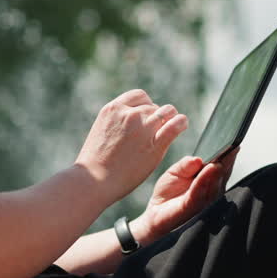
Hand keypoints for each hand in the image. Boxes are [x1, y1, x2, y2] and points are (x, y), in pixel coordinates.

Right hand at [73, 89, 188, 200]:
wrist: (94, 181)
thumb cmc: (96, 162)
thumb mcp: (102, 130)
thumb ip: (118, 120)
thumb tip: (134, 118)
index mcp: (113, 108)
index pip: (139, 96)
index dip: (146, 106)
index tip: (147, 117)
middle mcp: (128, 114)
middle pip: (153, 106)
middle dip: (156, 117)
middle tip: (155, 131)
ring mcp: (142, 128)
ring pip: (166, 112)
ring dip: (170, 118)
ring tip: (173, 126)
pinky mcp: (154, 144)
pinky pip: (174, 126)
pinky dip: (181, 123)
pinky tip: (183, 125)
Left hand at [132, 148, 237, 245]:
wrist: (155, 214)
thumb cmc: (168, 192)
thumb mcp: (175, 172)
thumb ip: (186, 165)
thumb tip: (198, 159)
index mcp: (210, 180)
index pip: (222, 166)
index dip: (229, 155)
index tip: (235, 142)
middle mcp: (211, 191)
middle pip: (222, 174)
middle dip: (227, 161)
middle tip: (232, 146)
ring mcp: (204, 201)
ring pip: (213, 184)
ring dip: (216, 171)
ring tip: (219, 159)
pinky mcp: (191, 207)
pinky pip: (199, 193)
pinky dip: (203, 181)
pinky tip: (207, 170)